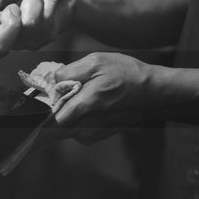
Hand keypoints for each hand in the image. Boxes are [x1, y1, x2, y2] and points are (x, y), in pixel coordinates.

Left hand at [42, 53, 162, 141]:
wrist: (155, 92)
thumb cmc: (128, 74)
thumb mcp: (97, 62)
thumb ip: (70, 72)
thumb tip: (53, 81)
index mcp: (86, 105)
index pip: (51, 120)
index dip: (43, 108)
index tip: (44, 96)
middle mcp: (86, 127)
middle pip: (53, 124)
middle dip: (53, 108)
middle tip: (62, 92)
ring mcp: (90, 134)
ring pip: (63, 126)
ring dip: (65, 112)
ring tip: (81, 95)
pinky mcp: (95, 136)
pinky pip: (74, 128)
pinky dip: (76, 117)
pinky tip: (90, 104)